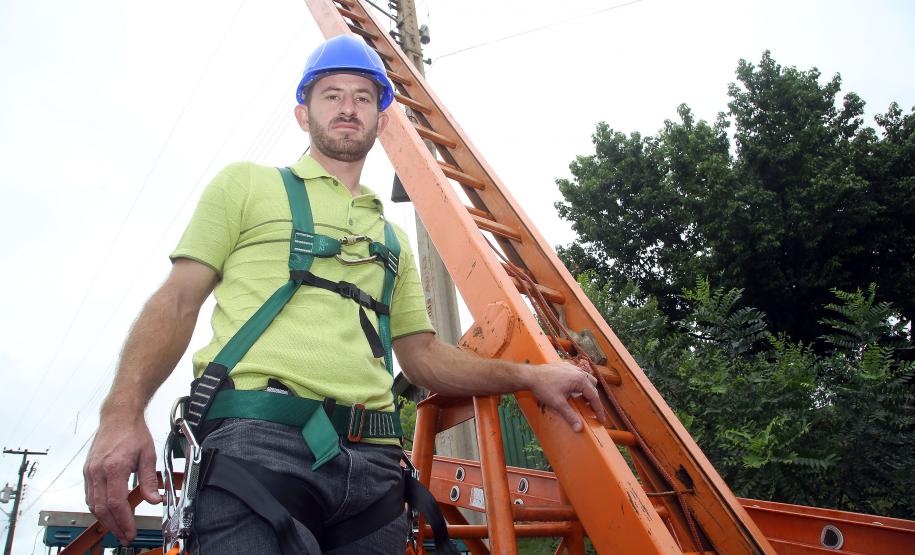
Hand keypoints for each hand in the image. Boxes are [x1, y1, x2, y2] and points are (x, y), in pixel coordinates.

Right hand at [83, 415, 161, 543]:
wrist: (118, 416)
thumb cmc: (133, 432)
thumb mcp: (148, 455)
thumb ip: (150, 480)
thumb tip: (154, 500)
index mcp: (114, 467)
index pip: (116, 503)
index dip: (123, 521)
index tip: (131, 531)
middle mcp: (98, 471)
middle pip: (102, 508)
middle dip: (114, 526)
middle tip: (124, 535)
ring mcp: (90, 471)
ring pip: (93, 504)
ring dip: (105, 519)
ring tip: (118, 527)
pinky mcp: (87, 470)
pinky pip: (89, 495)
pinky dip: (98, 507)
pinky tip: (108, 512)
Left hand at [524, 361, 607, 431]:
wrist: (530, 375)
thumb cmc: (543, 387)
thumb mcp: (557, 404)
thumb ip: (570, 416)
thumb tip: (579, 428)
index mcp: (580, 380)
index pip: (594, 397)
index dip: (599, 410)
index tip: (601, 420)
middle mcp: (578, 372)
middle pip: (593, 387)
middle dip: (594, 400)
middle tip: (593, 412)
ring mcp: (572, 368)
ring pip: (587, 380)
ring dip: (588, 391)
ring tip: (583, 402)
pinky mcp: (566, 367)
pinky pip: (579, 375)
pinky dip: (580, 385)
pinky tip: (573, 392)